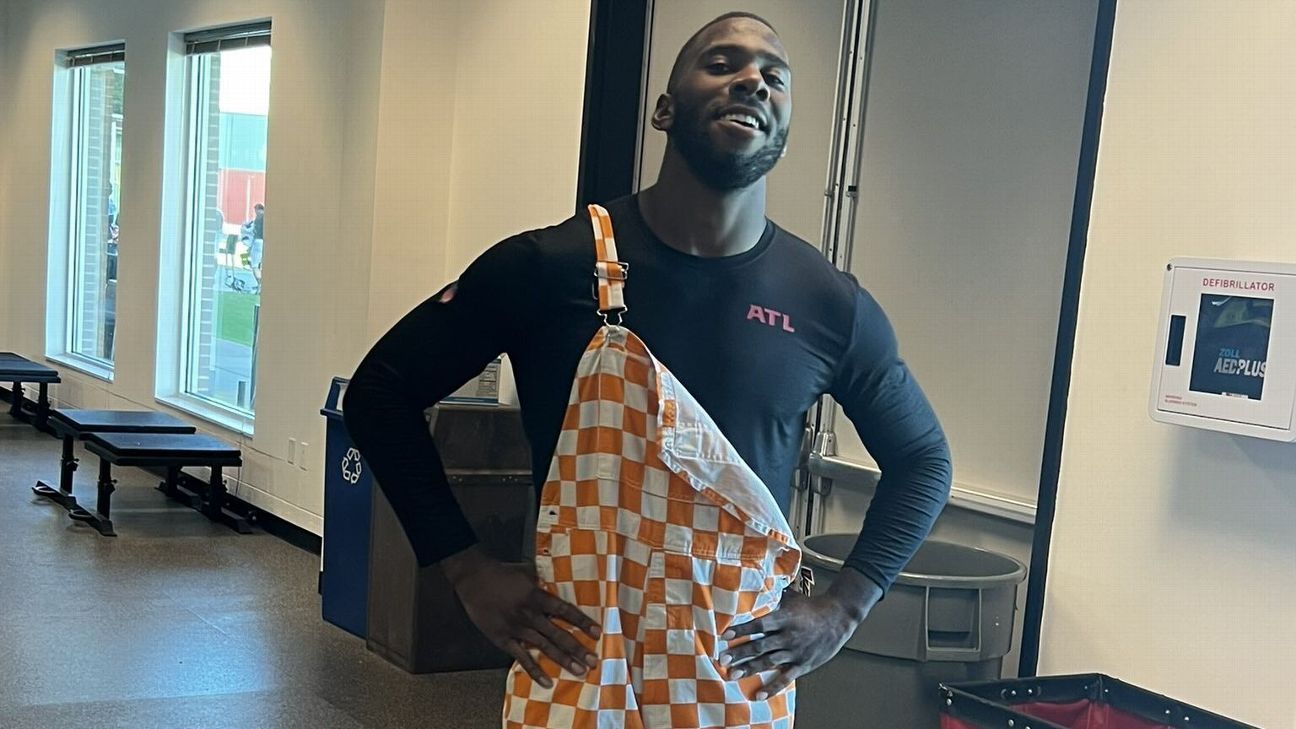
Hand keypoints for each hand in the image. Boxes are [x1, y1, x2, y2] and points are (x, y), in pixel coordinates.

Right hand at [443, 546, 601, 688]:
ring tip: (579, 671)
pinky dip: (534, 670)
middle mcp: (529, 614)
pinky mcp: (502, 639)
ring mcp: (516, 628)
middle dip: (577, 649)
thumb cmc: (501, 573)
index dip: (582, 622)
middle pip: (558, 634)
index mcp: (536, 596)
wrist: (472, 579)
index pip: (565, 611)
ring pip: (544, 647)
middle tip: (593, 661)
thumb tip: (560, 581)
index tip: (597, 632)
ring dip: (563, 660)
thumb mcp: (526, 572)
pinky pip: (521, 657)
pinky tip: (547, 682)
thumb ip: (543, 582)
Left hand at [719, 568, 881, 698]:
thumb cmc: (812, 607)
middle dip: (740, 652)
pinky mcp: (803, 664)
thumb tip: (752, 587)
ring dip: (750, 668)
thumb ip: (772, 597)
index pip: (759, 624)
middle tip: (722, 658)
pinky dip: (772, 687)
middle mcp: (788, 636)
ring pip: (769, 662)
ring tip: (732, 674)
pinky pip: (786, 678)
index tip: (725, 634)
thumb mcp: (791, 598)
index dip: (742, 629)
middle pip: (760, 645)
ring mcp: (795, 652)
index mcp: (784, 618)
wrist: (838, 617)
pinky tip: (759, 694)